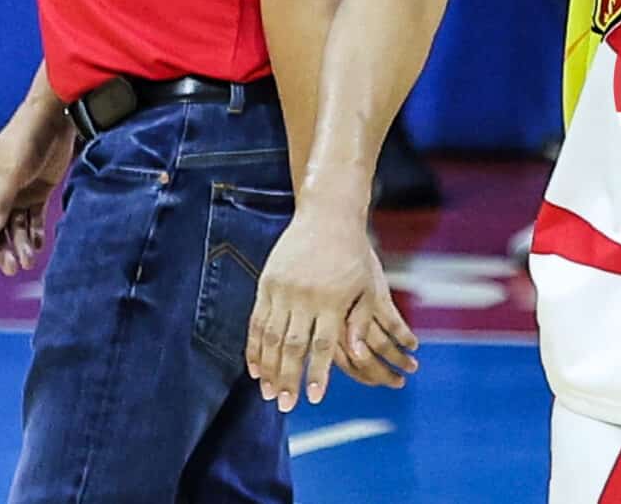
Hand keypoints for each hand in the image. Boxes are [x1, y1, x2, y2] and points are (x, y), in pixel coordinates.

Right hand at [0, 97, 75, 274]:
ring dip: (20, 243)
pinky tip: (38, 245)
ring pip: (17, 224)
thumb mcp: (12, 170)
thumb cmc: (27, 139)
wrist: (54, 118)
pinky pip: (35, 217)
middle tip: (10, 269)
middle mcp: (0, 189)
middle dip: (3, 248)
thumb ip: (2, 199)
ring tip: (28, 261)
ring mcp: (21, 190)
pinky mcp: (40, 190)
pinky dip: (35, 231)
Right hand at [248, 200, 418, 409]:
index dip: (316, 374)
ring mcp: (282, 289)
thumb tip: (357, 355)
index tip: (312, 398)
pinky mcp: (267, 282)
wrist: (328, 215)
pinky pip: (257, 320)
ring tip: (267, 392)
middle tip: (284, 405)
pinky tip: (254, 366)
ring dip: (268, 367)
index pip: (322, 345)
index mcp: (332, 300)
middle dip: (287, 378)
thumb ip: (359, 322)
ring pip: (271, 336)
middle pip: (293, 346)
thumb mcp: (366, 287)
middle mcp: (305, 296)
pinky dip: (254, 345)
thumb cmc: (352, 255)